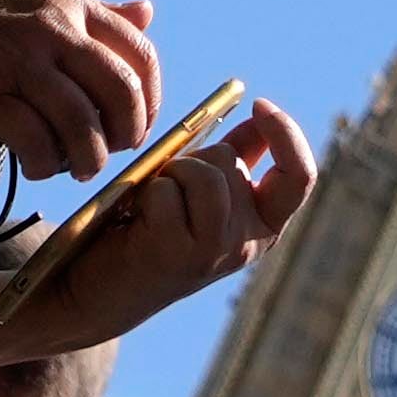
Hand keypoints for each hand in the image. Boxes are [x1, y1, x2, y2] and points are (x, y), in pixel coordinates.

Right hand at [0, 0, 163, 172]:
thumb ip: (91, 8)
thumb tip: (147, 12)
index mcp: (69, 3)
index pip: (141, 54)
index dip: (150, 100)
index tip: (135, 124)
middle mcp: (53, 29)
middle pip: (123, 95)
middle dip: (127, 135)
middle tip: (109, 153)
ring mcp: (19, 63)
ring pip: (85, 126)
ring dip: (87, 160)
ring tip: (71, 168)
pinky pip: (37, 142)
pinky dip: (43, 165)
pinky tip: (32, 165)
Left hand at [12, 97, 316, 343]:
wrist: (96, 292)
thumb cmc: (148, 233)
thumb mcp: (199, 193)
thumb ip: (234, 161)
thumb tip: (258, 119)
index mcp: (262, 227)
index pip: (300, 176)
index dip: (285, 133)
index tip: (259, 104)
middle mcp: (247, 245)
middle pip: (233, 164)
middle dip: (195, 157)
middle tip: (165, 190)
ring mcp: (214, 253)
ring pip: (205, 175)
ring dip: (172, 174)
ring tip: (151, 202)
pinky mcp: (176, 254)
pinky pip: (167, 191)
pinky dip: (146, 194)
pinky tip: (135, 221)